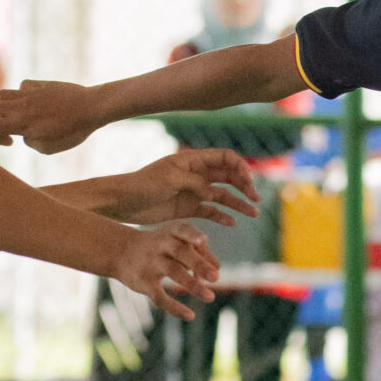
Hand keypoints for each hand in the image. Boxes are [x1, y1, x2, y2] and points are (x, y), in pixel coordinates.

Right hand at [0, 81, 99, 153]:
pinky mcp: (41, 85)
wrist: (91, 107)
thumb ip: (30, 142)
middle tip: (11, 127)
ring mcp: (31, 93)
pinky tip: (37, 103)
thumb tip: (25, 133)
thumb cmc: (72, 131)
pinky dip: (23, 94)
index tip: (11, 141)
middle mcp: (21, 105)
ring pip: (3, 94)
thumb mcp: (48, 148)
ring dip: (7, 106)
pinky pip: (23, 86)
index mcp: (21, 123)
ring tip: (22, 115)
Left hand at [105, 149, 260, 225]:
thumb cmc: (143, 184)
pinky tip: (232, 222)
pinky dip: (222, 216)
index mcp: (193, 160)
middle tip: (255, 199)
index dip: (240, 167)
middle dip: (245, 186)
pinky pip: (211, 211)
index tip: (248, 181)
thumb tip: (214, 192)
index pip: (225, 158)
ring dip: (239, 203)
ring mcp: (194, 192)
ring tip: (253, 213)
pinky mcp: (189, 208)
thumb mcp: (170, 179)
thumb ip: (194, 182)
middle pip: (229, 177)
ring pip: (223, 195)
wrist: (124, 202)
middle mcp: (197, 174)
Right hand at [110, 221, 220, 318]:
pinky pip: (160, 297)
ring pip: (173, 273)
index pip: (183, 230)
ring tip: (210, 297)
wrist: (120, 251)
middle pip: (180, 252)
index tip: (202, 240)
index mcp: (171, 232)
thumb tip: (217, 267)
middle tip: (215, 277)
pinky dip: (175, 307)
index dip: (192, 235)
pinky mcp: (144, 283)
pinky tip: (190, 316)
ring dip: (192, 285)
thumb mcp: (174, 240)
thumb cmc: (158, 246)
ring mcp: (151, 264)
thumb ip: (197, 251)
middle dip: (198, 264)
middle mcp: (160, 245)